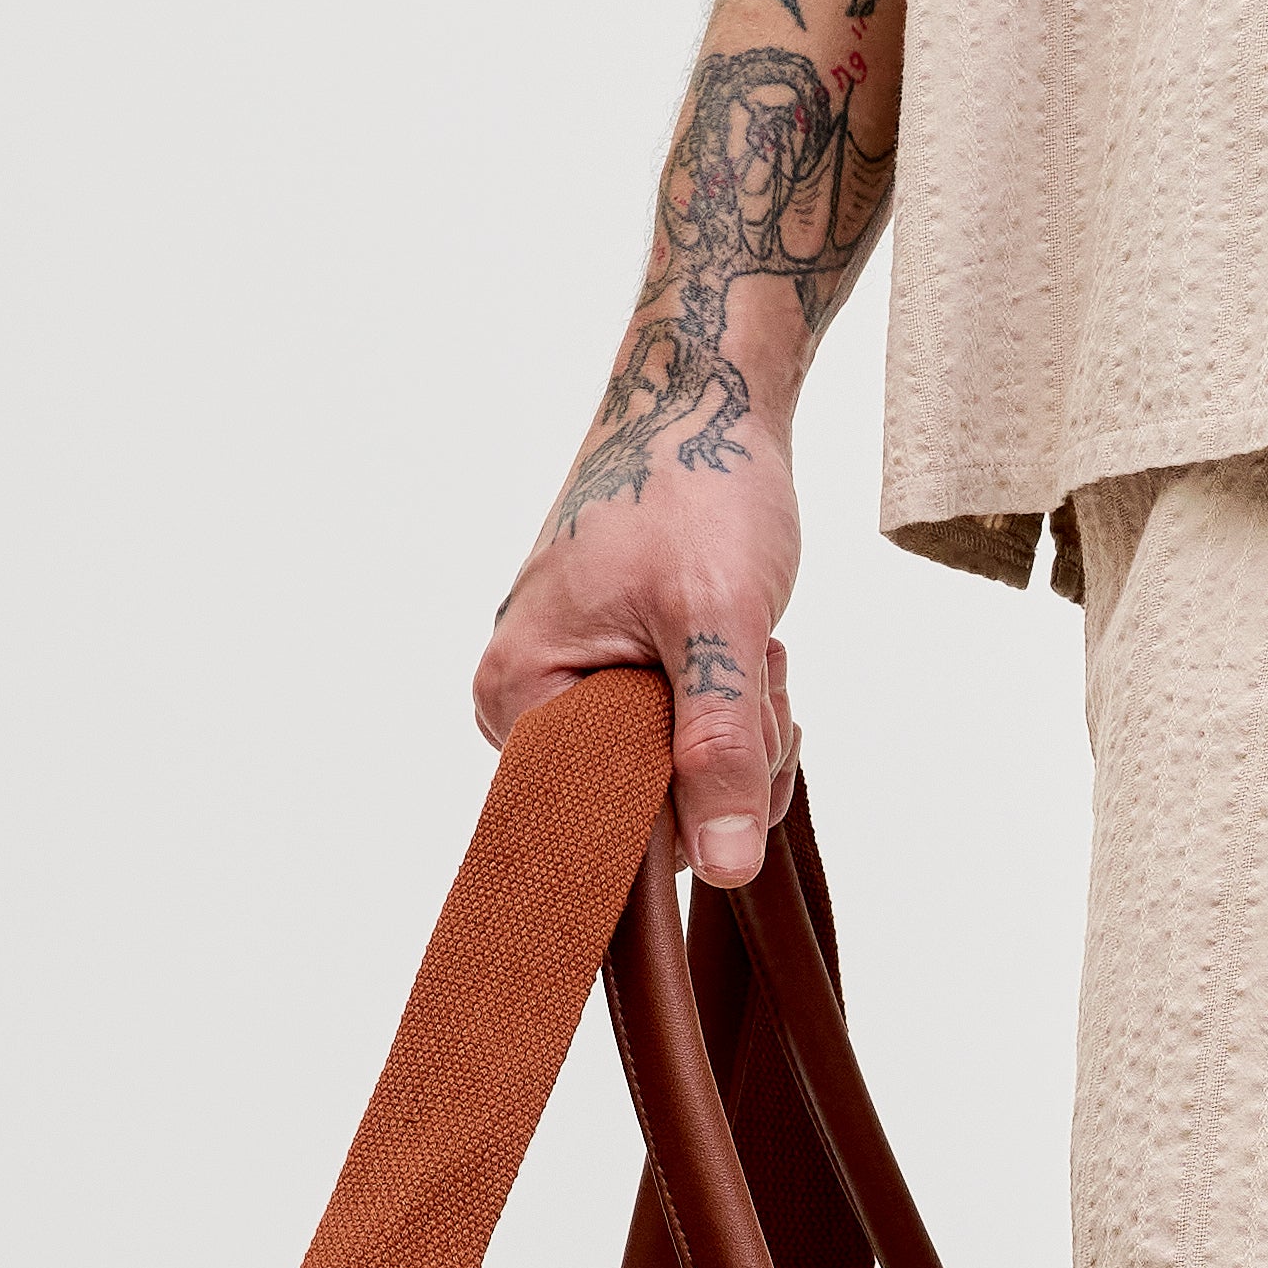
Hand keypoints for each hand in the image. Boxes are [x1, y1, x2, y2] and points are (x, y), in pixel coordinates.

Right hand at [472, 396, 802, 887]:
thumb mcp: (721, 623)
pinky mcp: (621, 684)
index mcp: (517, 693)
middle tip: (750, 661)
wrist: (707, 402)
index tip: (732, 714)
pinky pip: (691, 747)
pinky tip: (745, 651)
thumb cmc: (697, 486)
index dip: (686, 801)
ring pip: (684, 784)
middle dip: (727, 756)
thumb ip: (720, 748)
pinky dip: (739, 714)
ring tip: (748, 642)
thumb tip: (726, 865)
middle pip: (649, 811)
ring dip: (745, 730)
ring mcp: (577, 693)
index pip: (600, 826)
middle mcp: (527, 702)